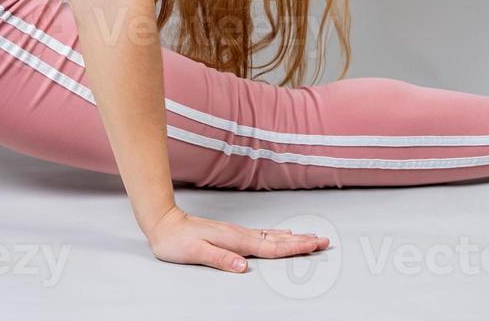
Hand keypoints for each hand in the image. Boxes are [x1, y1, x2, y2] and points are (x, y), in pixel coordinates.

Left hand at [144, 206, 329, 272]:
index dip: (294, 248)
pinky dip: (277, 235)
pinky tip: (282, 234)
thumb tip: (243, 266)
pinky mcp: (232, 233)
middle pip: (278, 239)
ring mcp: (237, 232)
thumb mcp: (196, 253)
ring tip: (311, 237)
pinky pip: (262, 234)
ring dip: (293, 237)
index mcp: (235, 241)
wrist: (164, 222)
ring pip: (272, 235)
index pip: (271, 247)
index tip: (313, 245)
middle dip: (302, 241)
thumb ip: (221, 259)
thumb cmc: (177, 240)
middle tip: (323, 241)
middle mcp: (240, 234)